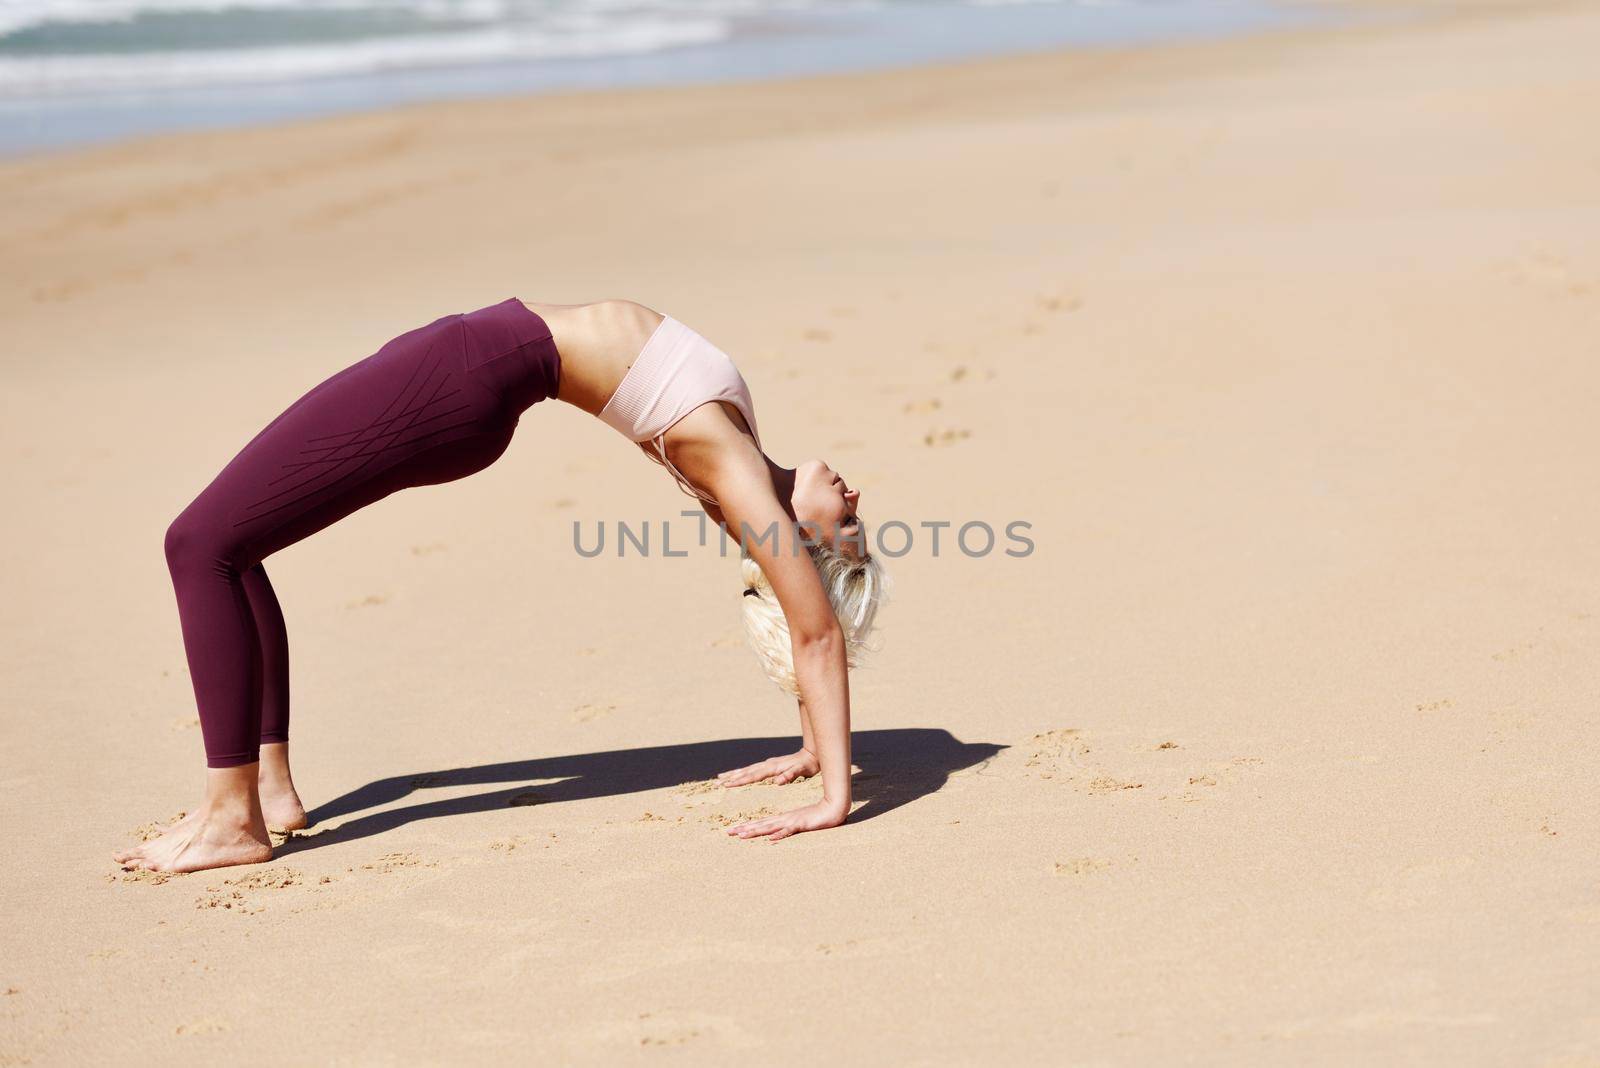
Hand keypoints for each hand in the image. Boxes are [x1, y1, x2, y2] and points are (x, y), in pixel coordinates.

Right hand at [716, 748, 819, 787]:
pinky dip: (742, 772)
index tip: (727, 784)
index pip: (753, 775)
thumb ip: (790, 775)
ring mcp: (767, 764)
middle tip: (717, 782)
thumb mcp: (801, 771)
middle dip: (731, 777)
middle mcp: (767, 765)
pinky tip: (736, 775)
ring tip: (720, 777)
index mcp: (773, 768)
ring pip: (746, 769)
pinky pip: (752, 770)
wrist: (812, 754)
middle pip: (746, 771)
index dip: (740, 781)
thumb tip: (777, 782)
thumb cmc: (807, 765)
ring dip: (733, 774)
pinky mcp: (769, 766)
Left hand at [727, 799, 848, 841]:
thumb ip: (789, 827)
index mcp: (783, 819)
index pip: (761, 823)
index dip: (747, 827)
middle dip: (744, 829)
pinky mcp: (801, 824)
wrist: (834, 807)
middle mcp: (784, 819)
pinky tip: (770, 839)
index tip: (733, 831)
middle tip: (728, 833)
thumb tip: (776, 835)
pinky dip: (779, 834)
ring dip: (755, 831)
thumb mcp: (800, 823)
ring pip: (770, 827)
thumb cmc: (818, 816)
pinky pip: (788, 831)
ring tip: (741, 835)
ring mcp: (791, 821)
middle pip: (761, 824)